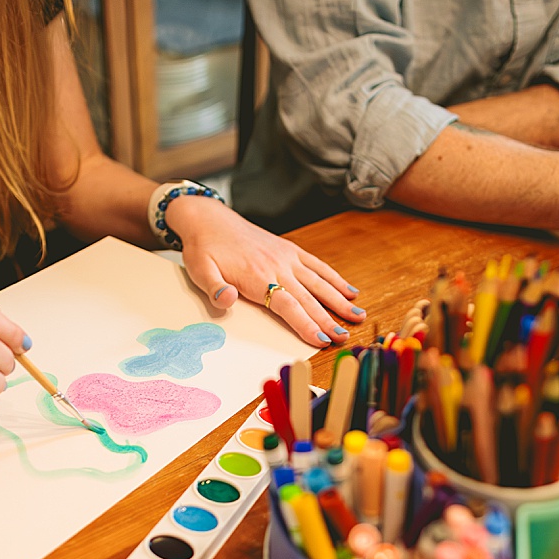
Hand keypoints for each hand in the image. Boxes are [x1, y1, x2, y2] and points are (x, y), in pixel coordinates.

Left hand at [166, 195, 365, 345]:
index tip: (321, 340)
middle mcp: (277, 266)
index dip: (305, 323)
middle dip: (328, 319)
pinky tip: (350, 291)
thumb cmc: (204, 249)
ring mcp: (287, 257)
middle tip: (345, 337)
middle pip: (308, 298)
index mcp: (257, 277)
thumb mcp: (200, 271)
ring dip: (339, 300)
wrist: (210, 219)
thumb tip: (228, 299)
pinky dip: (335, 278)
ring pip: (319, 282)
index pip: (287, 305)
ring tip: (358, 316)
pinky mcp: (290, 250)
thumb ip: (215, 289)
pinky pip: (317, 265)